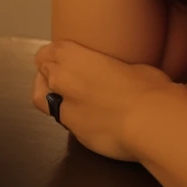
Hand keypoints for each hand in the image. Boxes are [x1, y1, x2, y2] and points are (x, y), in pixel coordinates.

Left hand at [32, 40, 173, 161]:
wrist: (145, 120)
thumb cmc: (144, 83)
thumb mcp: (128, 62)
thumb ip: (109, 66)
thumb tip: (115, 73)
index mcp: (73, 56)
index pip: (48, 52)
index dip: (54, 53)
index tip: (64, 54)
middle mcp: (61, 81)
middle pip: (42, 71)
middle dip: (50, 70)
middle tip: (67, 71)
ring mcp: (63, 110)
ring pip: (41, 98)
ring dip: (50, 93)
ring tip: (65, 94)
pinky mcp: (72, 134)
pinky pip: (64, 120)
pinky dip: (71, 115)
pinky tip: (88, 115)